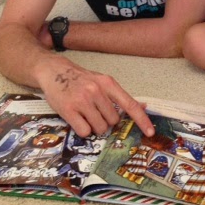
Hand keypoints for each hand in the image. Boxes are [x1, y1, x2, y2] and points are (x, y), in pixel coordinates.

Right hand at [38, 58, 154, 138]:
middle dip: (106, 121)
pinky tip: (77, 118)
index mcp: (108, 83)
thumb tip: (143, 106)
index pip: (129, 104)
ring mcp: (82, 101)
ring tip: (85, 114)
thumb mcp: (101, 81)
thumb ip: (118, 96)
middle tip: (95, 111)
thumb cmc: (80, 79)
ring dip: (94, 126)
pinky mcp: (68, 110)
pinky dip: (82, 129)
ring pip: (99, 128)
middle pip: (113, 121)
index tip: (150, 132)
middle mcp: (97, 91)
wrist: (54, 71)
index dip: (141, 120)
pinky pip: (84, 131)